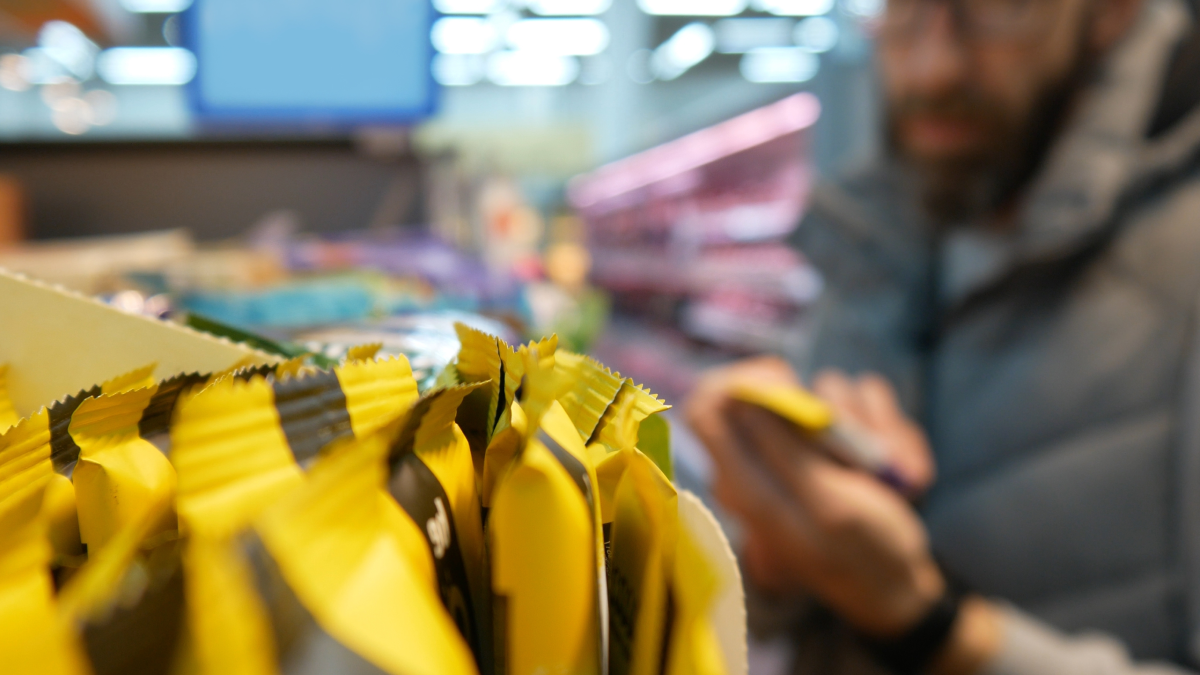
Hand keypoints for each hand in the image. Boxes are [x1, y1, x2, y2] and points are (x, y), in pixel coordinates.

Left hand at [685, 357, 939, 635]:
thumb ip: (782, 453)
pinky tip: (895, 465)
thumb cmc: (863, 549)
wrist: (897, 577)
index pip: (704, 409)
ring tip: (883, 467)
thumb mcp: (827, 507)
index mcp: (741, 480)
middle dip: (819, 402)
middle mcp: (763, 456)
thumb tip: (739, 399)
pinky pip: (859, 400)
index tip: (783, 384)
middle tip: (848, 432)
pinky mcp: (835, 438)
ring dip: (866, 423)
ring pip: (825, 391)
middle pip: (764, 386)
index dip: (737, 383)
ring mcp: (801, 444)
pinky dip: (886, 426)